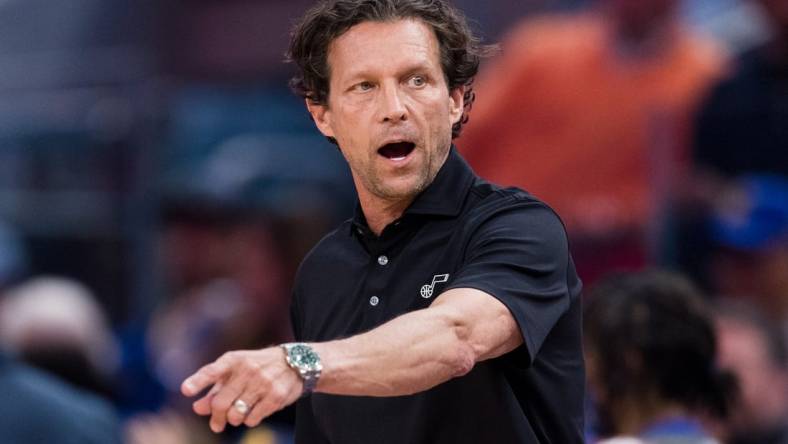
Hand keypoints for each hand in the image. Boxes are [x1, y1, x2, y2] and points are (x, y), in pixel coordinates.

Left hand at [181, 347, 302, 432]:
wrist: (296, 363)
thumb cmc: (257, 368)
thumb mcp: (236, 372)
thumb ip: (215, 389)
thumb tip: (198, 408)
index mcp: (234, 360)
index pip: (212, 371)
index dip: (198, 381)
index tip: (185, 390)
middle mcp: (248, 369)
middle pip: (221, 403)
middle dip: (216, 417)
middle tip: (217, 424)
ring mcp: (263, 383)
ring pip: (236, 414)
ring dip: (233, 419)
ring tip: (238, 414)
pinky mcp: (276, 396)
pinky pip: (252, 419)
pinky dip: (249, 420)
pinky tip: (254, 411)